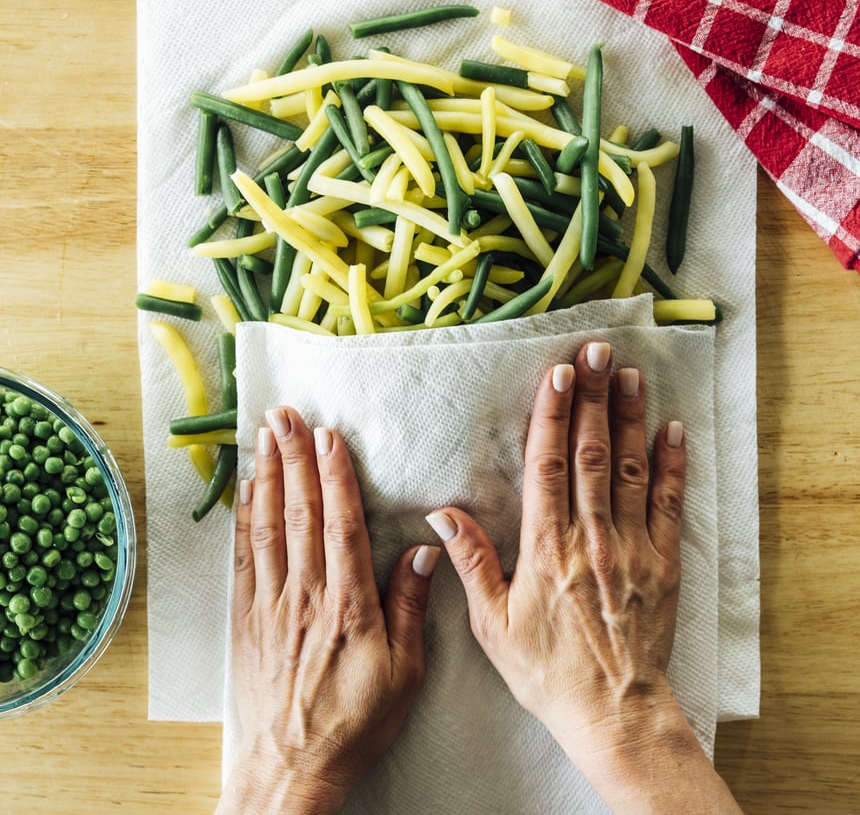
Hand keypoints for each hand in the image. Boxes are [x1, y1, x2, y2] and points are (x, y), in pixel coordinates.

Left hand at [217, 407, 439, 814]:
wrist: (291, 767)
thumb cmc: (354, 722)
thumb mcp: (402, 673)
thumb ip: (409, 606)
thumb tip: (423, 550)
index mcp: (347, 605)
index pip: (340, 524)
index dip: (334, 475)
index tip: (329, 436)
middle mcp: (305, 596)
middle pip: (299, 513)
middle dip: (293, 457)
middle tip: (286, 414)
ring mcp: (270, 605)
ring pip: (268, 526)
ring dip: (268, 475)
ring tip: (265, 435)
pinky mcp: (246, 619)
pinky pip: (244, 558)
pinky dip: (244, 519)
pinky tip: (247, 489)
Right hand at [426, 342, 740, 812]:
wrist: (612, 710)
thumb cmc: (547, 670)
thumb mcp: (493, 624)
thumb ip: (471, 563)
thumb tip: (441, 515)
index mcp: (546, 548)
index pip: (548, 466)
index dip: (553, 415)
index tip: (558, 374)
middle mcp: (591, 537)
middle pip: (591, 453)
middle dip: (593, 397)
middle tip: (597, 352)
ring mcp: (632, 547)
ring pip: (631, 469)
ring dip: (630, 418)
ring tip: (631, 374)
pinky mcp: (663, 562)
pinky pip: (670, 504)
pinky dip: (672, 465)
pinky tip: (672, 429)